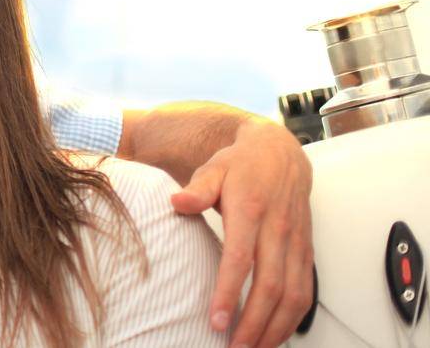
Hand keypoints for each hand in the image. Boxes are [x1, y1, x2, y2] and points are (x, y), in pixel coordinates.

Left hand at [171, 118, 312, 347]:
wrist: (281, 153)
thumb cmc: (240, 164)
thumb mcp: (213, 168)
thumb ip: (197, 189)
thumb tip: (176, 202)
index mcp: (251, 210)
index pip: (241, 258)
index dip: (230, 292)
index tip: (217, 320)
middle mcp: (278, 230)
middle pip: (271, 287)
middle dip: (253, 323)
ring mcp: (296, 243)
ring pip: (294, 295)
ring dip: (276, 328)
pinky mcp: (306, 252)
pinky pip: (306, 292)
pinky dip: (294, 319)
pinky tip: (276, 335)